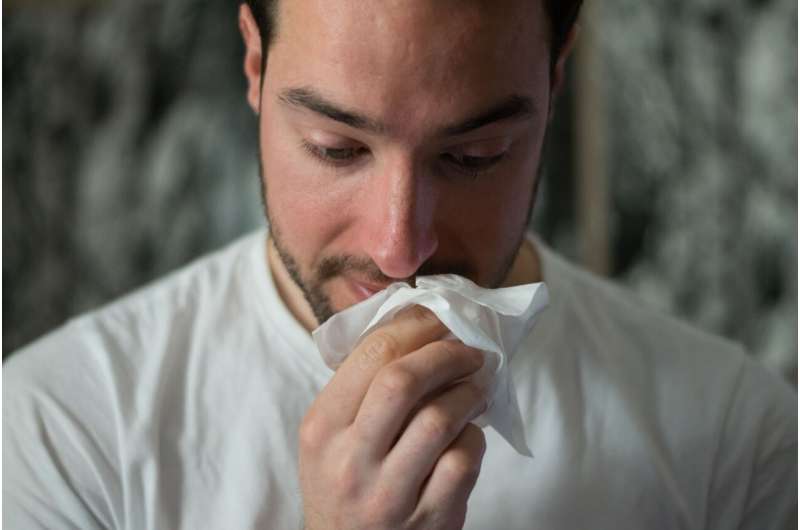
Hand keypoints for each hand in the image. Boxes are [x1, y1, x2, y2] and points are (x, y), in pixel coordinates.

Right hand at [299, 306, 488, 529]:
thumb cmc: (343, 483)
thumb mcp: (330, 436)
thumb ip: (361, 387)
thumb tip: (419, 326)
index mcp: (322, 428)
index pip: (371, 354)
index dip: (416, 326)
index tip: (440, 318)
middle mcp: (349, 461)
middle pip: (404, 380)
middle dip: (446, 354)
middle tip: (469, 350)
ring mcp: (389, 494)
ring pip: (440, 419)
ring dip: (468, 393)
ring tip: (476, 387)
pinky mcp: (428, 519)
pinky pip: (464, 460)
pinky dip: (474, 437)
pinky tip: (468, 434)